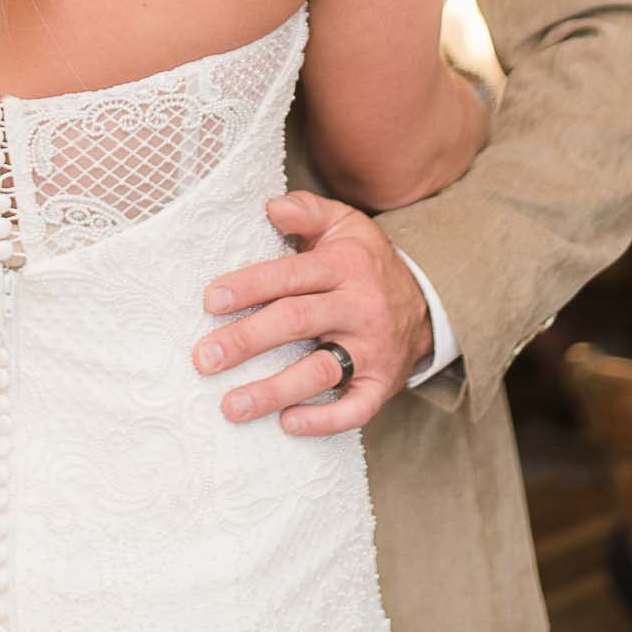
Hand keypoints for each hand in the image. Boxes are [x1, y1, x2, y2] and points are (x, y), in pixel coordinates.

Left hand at [191, 191, 431, 435]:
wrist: (426, 304)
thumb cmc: (365, 263)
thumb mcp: (344, 224)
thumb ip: (306, 211)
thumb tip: (270, 207)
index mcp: (343, 267)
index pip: (289, 276)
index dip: (249, 288)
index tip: (210, 302)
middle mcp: (358, 308)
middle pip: (296, 323)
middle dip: (246, 341)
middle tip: (204, 359)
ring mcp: (371, 350)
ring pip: (319, 372)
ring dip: (273, 392)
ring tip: (230, 405)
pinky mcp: (381, 385)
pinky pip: (355, 409)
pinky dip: (322, 421)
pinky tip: (286, 424)